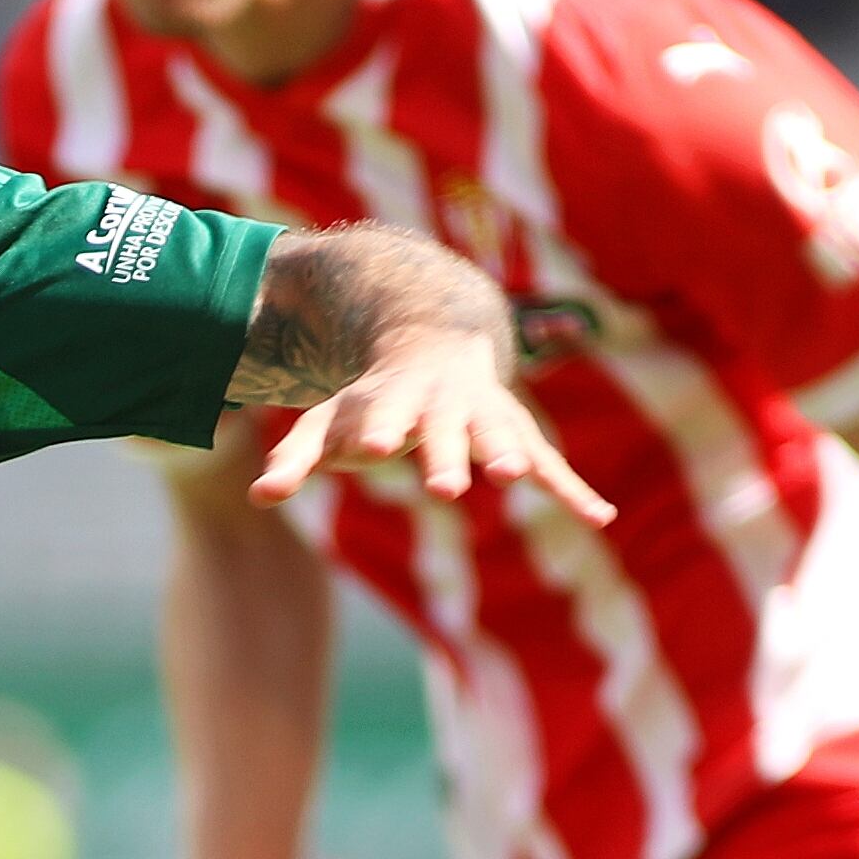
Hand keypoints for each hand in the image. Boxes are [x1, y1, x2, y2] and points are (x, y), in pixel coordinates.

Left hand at [255, 325, 613, 525]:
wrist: (436, 339)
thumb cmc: (373, 398)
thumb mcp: (328, 422)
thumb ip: (294, 459)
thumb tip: (259, 496)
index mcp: (395, 400)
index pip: (383, 418)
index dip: (378, 431)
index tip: (372, 446)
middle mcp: (444, 405)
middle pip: (444, 432)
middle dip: (445, 456)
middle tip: (445, 487)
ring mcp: (485, 417)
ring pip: (500, 437)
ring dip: (509, 456)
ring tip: (513, 477)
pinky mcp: (517, 435)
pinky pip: (550, 465)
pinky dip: (572, 491)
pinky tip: (599, 518)